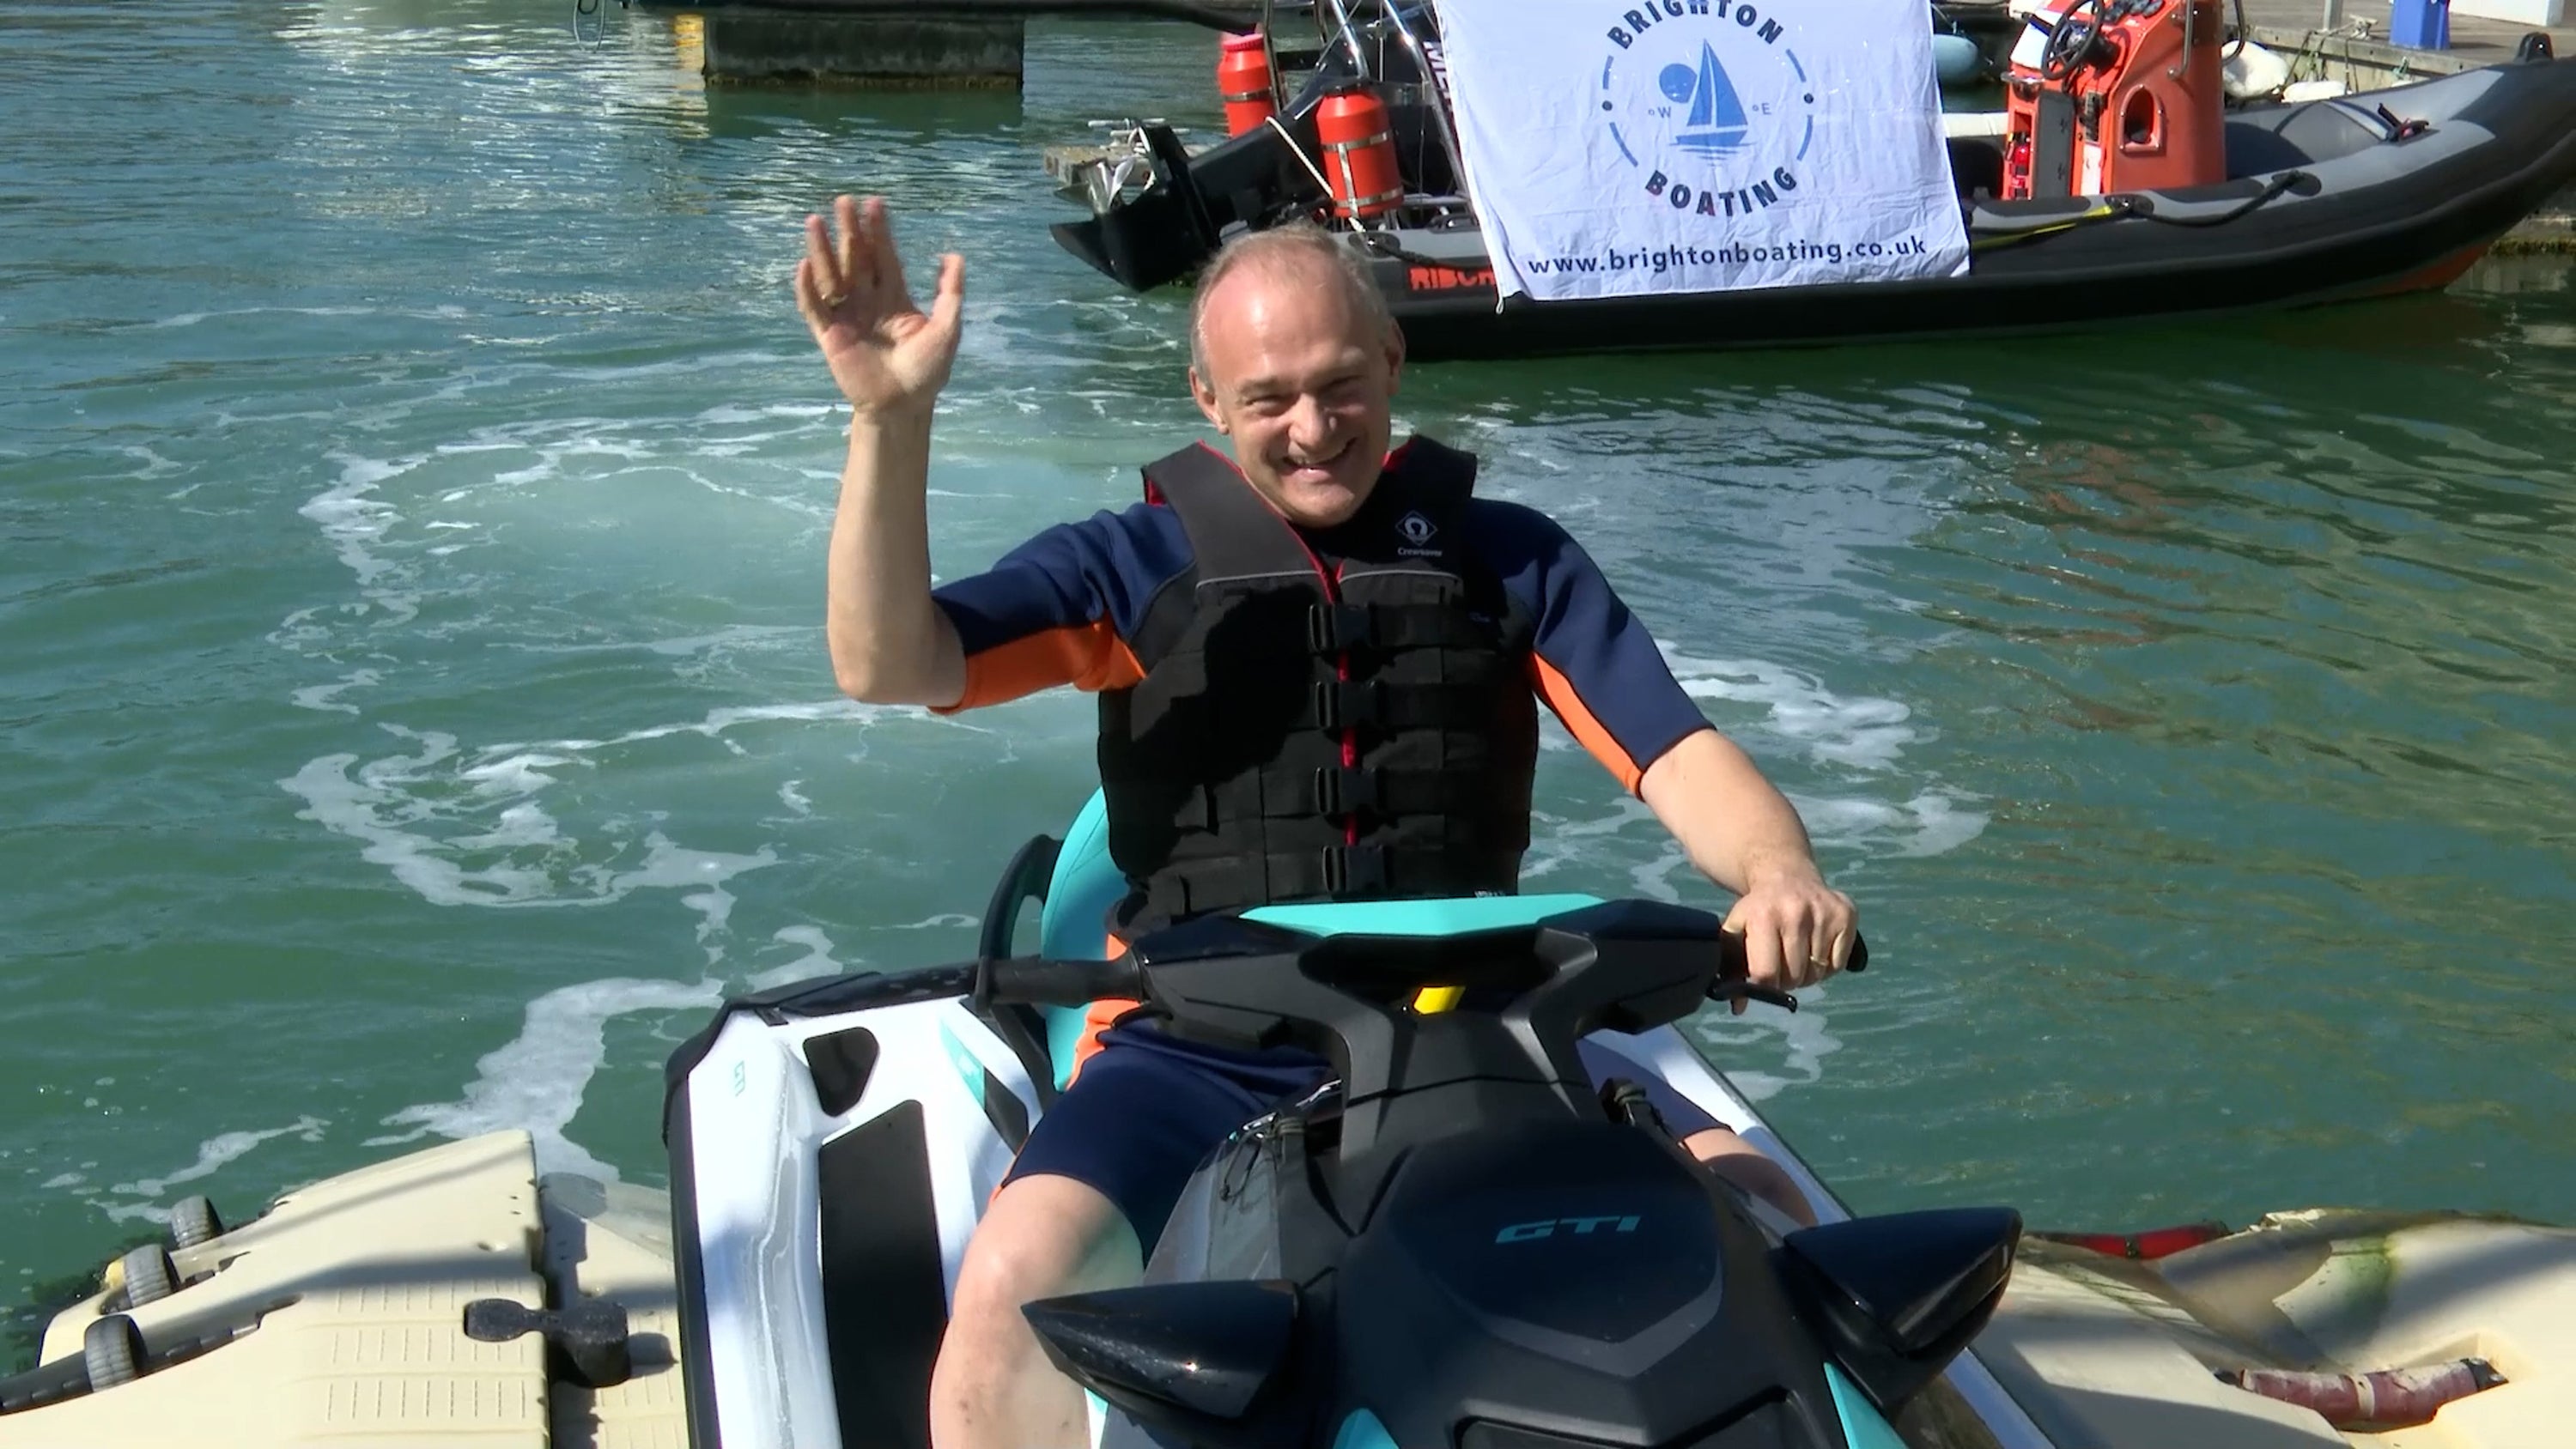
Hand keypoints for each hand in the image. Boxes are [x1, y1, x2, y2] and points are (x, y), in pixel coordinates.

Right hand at [794, 195, 964, 417]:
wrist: (903, 406)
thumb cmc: (928, 371)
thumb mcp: (947, 329)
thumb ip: (949, 293)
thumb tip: (955, 256)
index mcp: (894, 298)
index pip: (884, 257)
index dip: (879, 231)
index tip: (874, 204)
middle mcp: (868, 301)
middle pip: (856, 259)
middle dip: (849, 230)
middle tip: (843, 201)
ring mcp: (847, 316)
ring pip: (832, 275)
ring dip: (822, 249)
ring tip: (815, 222)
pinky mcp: (829, 335)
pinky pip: (815, 308)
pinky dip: (808, 288)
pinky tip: (805, 265)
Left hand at [1720, 862, 1856, 1014]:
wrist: (1785, 875)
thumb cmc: (1757, 912)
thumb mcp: (1736, 932)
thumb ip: (1731, 969)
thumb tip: (1739, 1007)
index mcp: (1763, 916)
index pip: (1767, 973)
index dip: (1764, 986)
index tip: (1763, 981)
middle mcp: (1795, 912)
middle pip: (1794, 976)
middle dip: (1786, 981)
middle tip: (1781, 966)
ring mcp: (1824, 912)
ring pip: (1817, 973)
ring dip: (1806, 974)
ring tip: (1796, 956)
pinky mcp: (1846, 914)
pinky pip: (1838, 964)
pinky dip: (1827, 967)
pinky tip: (1815, 948)